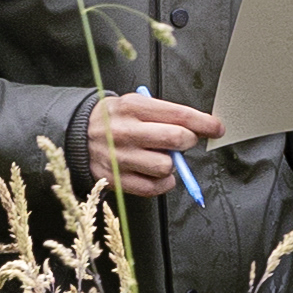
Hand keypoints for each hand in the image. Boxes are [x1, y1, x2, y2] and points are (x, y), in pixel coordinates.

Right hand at [89, 92, 219, 198]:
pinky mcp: (115, 178)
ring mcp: (119, 157)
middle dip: (188, 140)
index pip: (180, 115)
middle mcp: (125, 131)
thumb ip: (164, 114)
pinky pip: (151, 187)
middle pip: (176, 139)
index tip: (217, 128)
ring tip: (163, 157)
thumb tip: (198, 128)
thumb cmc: (114, 118)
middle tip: (184, 141)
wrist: (76, 134)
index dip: (205, 123)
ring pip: (165, 166)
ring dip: (172, 165)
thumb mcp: (134, 104)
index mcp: (133, 107)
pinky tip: (158, 174)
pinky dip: (162, 183)